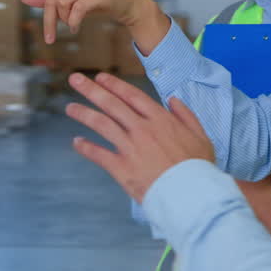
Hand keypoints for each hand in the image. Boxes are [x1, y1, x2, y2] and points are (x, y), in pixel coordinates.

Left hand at [19, 0, 155, 43]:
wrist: (127, 3)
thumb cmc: (97, 1)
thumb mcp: (71, 1)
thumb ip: (47, 0)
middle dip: (49, 20)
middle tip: (50, 37)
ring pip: (63, 4)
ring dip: (64, 20)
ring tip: (71, 26)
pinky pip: (78, 10)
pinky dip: (73, 22)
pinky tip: (74, 27)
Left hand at [65, 72, 214, 202]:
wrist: (190, 194)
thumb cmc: (198, 167)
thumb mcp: (200, 136)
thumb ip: (186, 115)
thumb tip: (173, 99)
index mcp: (160, 119)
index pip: (131, 95)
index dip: (114, 85)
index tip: (101, 77)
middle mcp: (142, 129)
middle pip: (112, 104)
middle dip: (92, 90)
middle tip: (75, 80)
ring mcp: (130, 147)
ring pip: (101, 125)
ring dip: (83, 114)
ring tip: (69, 108)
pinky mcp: (122, 168)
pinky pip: (99, 155)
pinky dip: (86, 148)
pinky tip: (76, 142)